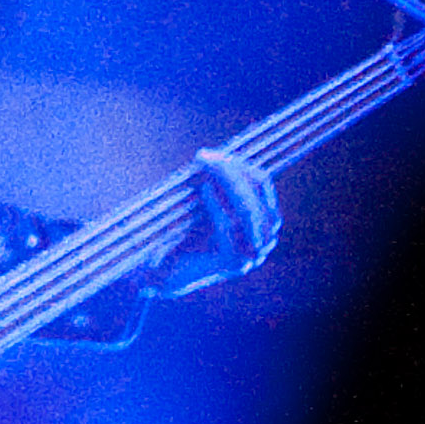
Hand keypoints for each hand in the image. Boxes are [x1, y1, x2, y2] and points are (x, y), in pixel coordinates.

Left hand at [158, 144, 280, 291]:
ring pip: (250, 213)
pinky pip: (230, 230)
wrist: (160, 271)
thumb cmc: (180, 233)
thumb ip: (214, 184)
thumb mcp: (201, 203)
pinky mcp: (234, 264)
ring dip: (228, 186)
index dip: (239, 164)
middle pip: (259, 196)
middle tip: (204, 157)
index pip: (263, 184)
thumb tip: (211, 152)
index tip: (210, 153)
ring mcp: (253, 254)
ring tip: (206, 171)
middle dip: (232, 172)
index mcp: (262, 222)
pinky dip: (218, 207)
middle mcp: (264, 239)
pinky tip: (204, 191)